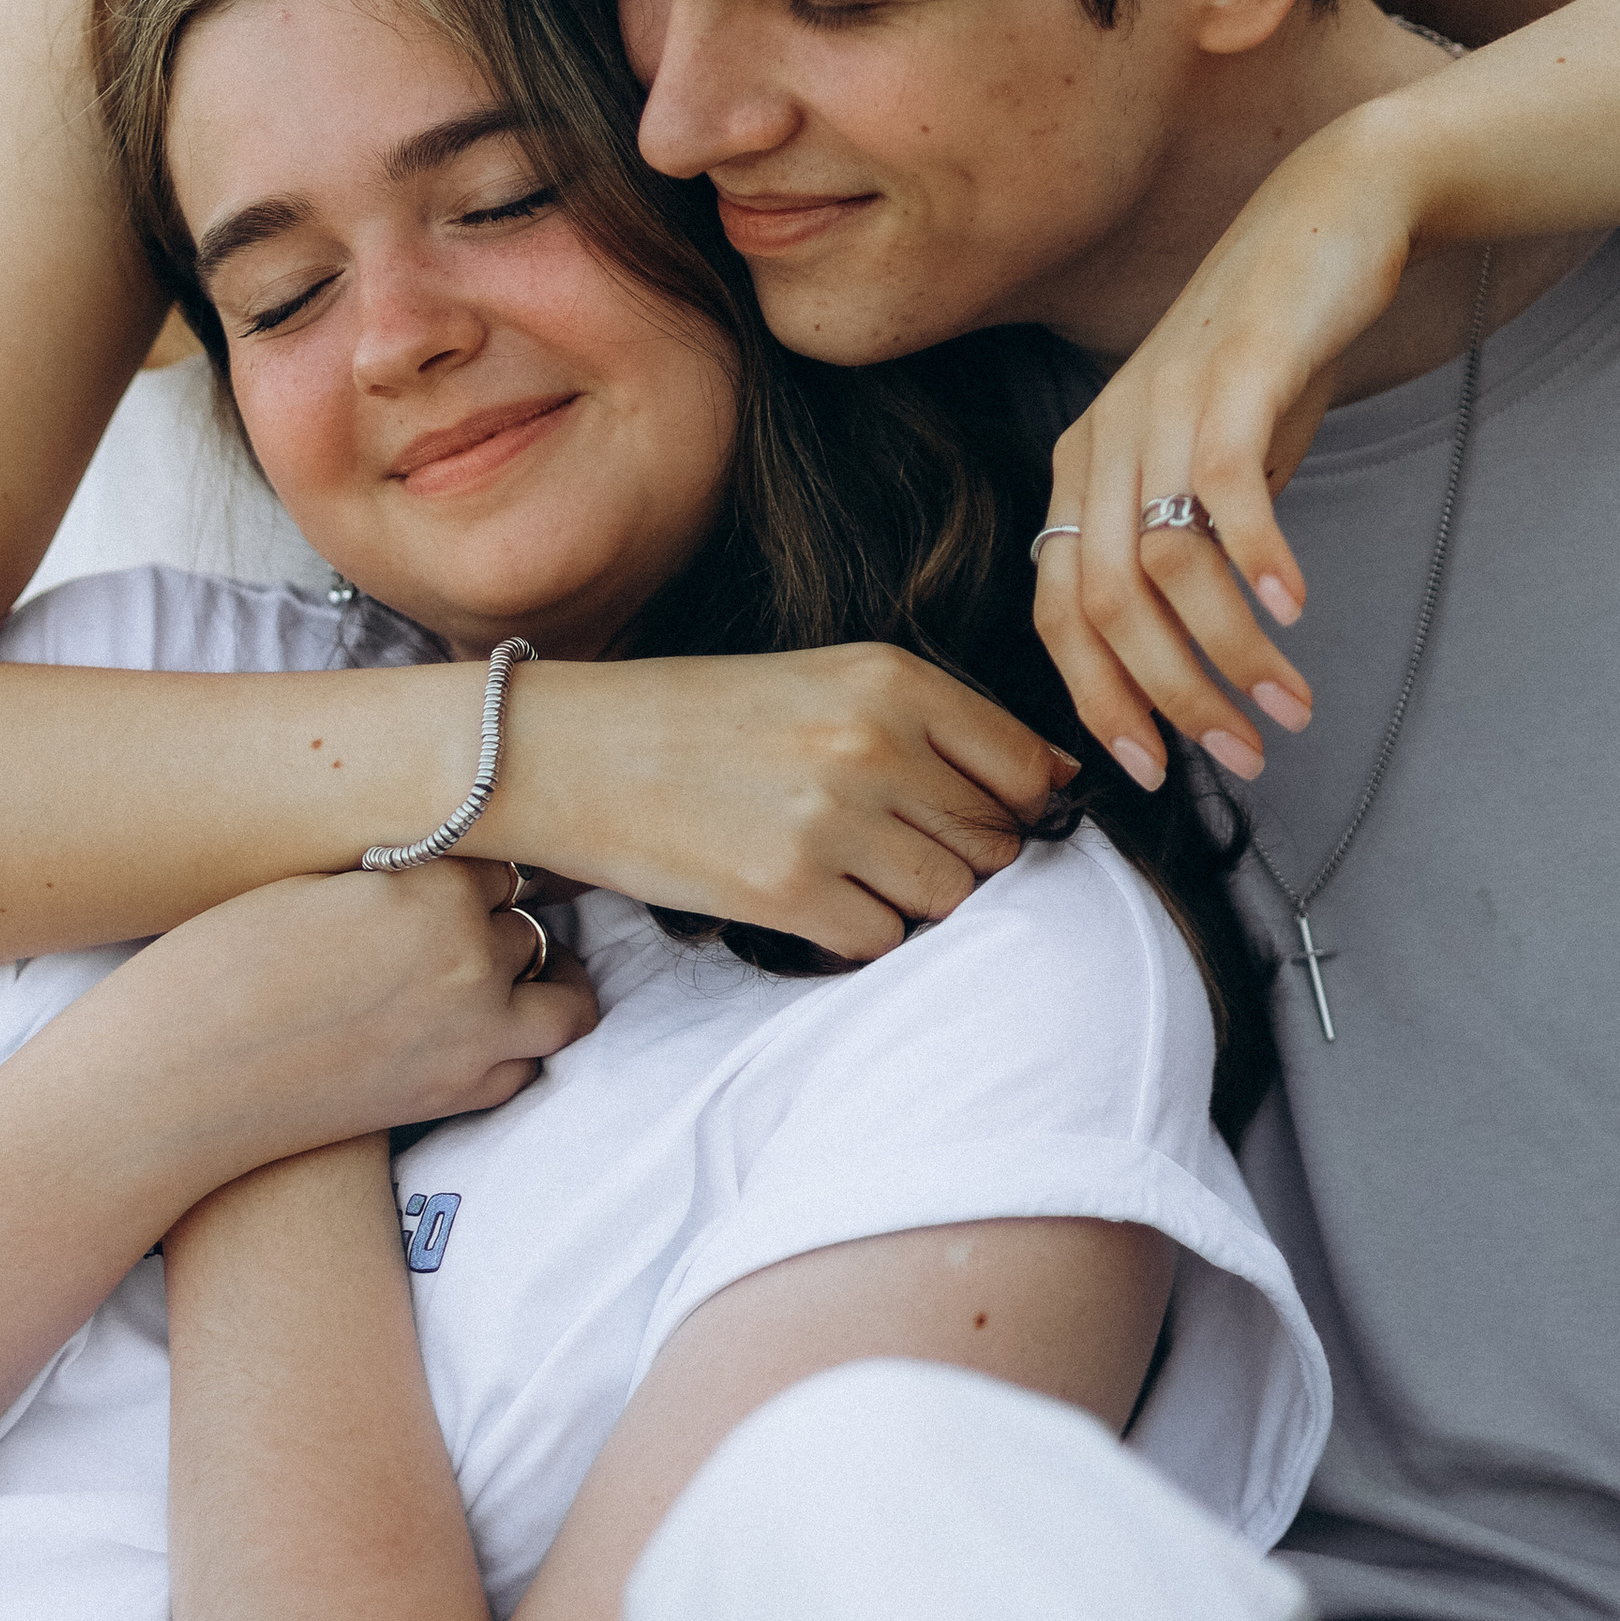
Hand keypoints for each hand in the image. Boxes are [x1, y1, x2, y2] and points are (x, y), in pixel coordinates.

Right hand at [110, 860, 596, 1177]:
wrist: (182, 1078)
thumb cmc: (219, 968)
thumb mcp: (313, 885)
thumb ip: (393, 879)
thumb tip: (431, 875)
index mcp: (432, 889)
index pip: (500, 860)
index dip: (472, 868)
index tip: (453, 873)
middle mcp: (470, 959)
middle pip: (529, 924)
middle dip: (502, 920)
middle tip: (471, 922)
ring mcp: (474, 1036)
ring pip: (562, 999)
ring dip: (543, 981)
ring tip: (514, 973)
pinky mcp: (455, 1096)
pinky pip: (527, 1064)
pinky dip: (517, 1044)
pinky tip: (481, 1031)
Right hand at [512, 649, 1075, 962]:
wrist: (565, 750)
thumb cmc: (695, 716)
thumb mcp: (822, 679)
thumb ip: (934, 721)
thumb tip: (1055, 782)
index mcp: (891, 678)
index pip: (1026, 768)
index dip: (1020, 808)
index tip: (984, 819)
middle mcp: (873, 745)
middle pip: (995, 843)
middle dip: (965, 860)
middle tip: (894, 850)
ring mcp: (834, 822)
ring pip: (951, 899)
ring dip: (915, 902)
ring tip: (849, 873)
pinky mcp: (789, 893)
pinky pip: (884, 941)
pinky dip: (861, 934)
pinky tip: (812, 901)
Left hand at [1029, 117, 1413, 783]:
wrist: (1328, 221)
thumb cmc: (1271, 356)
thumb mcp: (1211, 465)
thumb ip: (1192, 547)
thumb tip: (1194, 657)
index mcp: (1082, 469)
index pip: (1059, 613)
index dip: (1100, 700)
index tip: (1158, 768)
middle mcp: (1103, 440)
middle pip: (1104, 606)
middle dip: (1171, 698)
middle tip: (1244, 755)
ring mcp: (1159, 403)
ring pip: (1164, 563)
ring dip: (1230, 650)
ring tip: (1290, 704)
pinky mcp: (1230, 372)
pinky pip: (1225, 484)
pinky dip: (1256, 556)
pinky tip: (1296, 606)